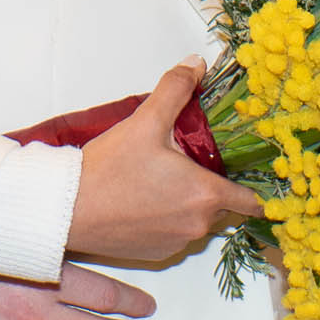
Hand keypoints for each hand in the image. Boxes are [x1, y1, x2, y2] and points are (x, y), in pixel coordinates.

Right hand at [68, 59, 264, 261]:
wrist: (67, 210)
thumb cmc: (107, 171)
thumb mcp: (145, 121)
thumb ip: (175, 89)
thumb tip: (196, 65)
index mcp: (204, 195)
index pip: (250, 201)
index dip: (252, 187)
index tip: (245, 174)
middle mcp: (195, 226)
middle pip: (222, 208)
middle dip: (211, 187)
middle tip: (187, 163)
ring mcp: (175, 243)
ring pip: (196, 222)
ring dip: (188, 204)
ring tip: (160, 179)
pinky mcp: (154, 254)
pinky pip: (174, 235)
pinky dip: (167, 220)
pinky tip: (144, 200)